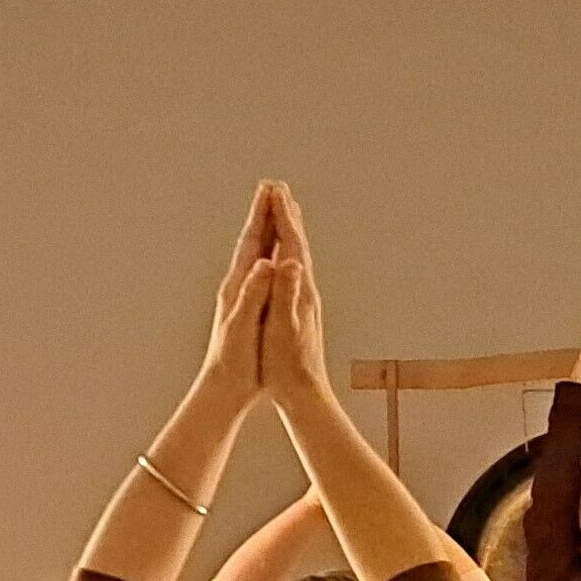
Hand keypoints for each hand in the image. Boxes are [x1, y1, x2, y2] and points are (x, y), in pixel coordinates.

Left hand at [201, 182, 283, 393]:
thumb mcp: (244, 325)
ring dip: (268, 231)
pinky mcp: (250, 308)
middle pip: (254, 241)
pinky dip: (272, 256)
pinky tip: (276, 257)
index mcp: (239, 286)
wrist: (223, 388)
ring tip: (277, 213)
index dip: (264, 214)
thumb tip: (264, 264)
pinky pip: (264, 272)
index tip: (273, 189)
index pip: (254, 242)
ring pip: (258, 255)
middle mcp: (238, 286)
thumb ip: (254, 293)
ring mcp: (243, 296)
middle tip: (275, 187)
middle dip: (265, 214)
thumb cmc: (235, 360)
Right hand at [259, 186, 334, 400]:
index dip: (281, 215)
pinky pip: (293, 272)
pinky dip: (287, 255)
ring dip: (289, 232)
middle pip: (297, 243)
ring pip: (297, 256)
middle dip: (286, 214)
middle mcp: (306, 291)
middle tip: (278, 187)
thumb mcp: (283, 327)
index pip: (291, 244)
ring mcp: (305, 300)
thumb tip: (292, 264)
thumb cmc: (288, 364)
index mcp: (299, 290)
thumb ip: (286, 294)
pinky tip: (284, 258)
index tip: (274, 189)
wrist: (304, 392)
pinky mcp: (300, 311)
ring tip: (283, 212)